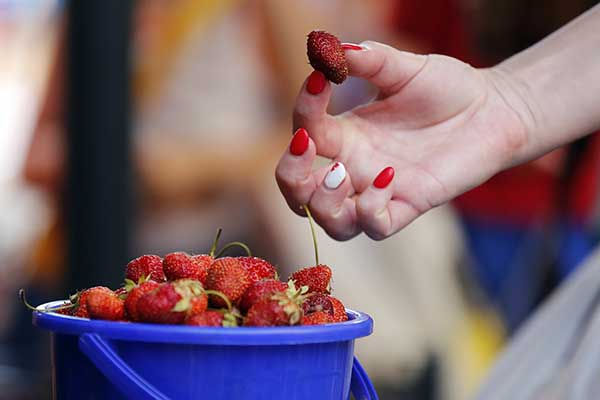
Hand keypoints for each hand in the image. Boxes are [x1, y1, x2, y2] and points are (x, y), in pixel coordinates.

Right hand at [276, 41, 531, 240]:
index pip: (305, 130)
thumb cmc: (446, 89)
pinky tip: (388, 175)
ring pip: (332, 222)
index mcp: (345, 134)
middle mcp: (354, 166)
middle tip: (305, 147)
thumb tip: (335, 49)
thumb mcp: (405, 68)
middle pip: (299, 192)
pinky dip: (371, 208)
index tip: (321, 79)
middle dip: (290, 176)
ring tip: (340, 171)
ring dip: (324, 202)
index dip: (304, 108)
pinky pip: (377, 226)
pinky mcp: (409, 205)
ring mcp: (379, 191)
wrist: (494, 109)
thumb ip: (371, 60)